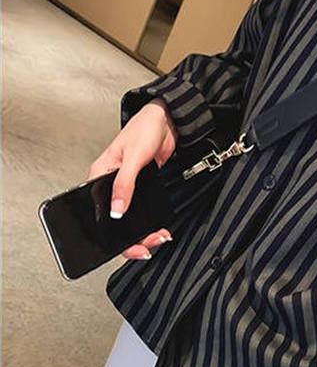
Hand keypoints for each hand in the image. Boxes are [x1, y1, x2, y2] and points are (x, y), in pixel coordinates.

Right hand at [88, 97, 177, 259]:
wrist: (167, 120)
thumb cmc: (145, 128)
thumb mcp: (134, 158)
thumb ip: (125, 184)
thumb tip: (116, 210)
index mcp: (100, 175)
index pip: (99, 211)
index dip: (111, 233)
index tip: (129, 245)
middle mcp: (111, 184)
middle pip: (116, 220)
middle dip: (132, 237)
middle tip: (148, 246)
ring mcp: (128, 186)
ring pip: (130, 218)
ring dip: (144, 231)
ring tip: (158, 237)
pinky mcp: (142, 187)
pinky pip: (143, 210)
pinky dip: (151, 220)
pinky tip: (159, 227)